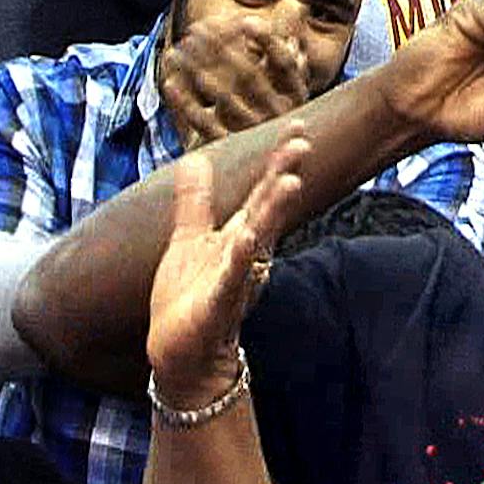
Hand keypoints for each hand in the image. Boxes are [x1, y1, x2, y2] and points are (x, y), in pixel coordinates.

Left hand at [145, 134, 309, 403]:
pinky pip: (230, 278)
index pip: (262, 193)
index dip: (278, 162)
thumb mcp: (188, 238)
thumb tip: (195, 159)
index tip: (298, 130)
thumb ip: (196, 200)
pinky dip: (239, 259)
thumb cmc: (187, 298)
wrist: (180, 353)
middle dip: (283, 176)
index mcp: (237, 237)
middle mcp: (243, 255)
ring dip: (273, 212)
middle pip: (268, 210)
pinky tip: (247, 237)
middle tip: (303, 145)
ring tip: (289, 182)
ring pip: (258, 240)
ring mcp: (232, 279)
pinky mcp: (216, 304)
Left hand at [160, 12, 310, 149]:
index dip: (268, 41)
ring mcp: (253, 134)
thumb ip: (287, 42)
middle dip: (222, 49)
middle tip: (197, 28)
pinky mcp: (229, 148)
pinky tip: (169, 82)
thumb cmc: (272, 107)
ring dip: (198, 71)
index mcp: (296, 97)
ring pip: (224, 98)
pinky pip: (204, 124)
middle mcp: (278, 116)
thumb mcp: (286, 78)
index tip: (247, 20)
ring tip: (179, 49)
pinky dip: (185, 102)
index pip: (284, 65)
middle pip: (250, 77)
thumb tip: (294, 4)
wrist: (265, 163)